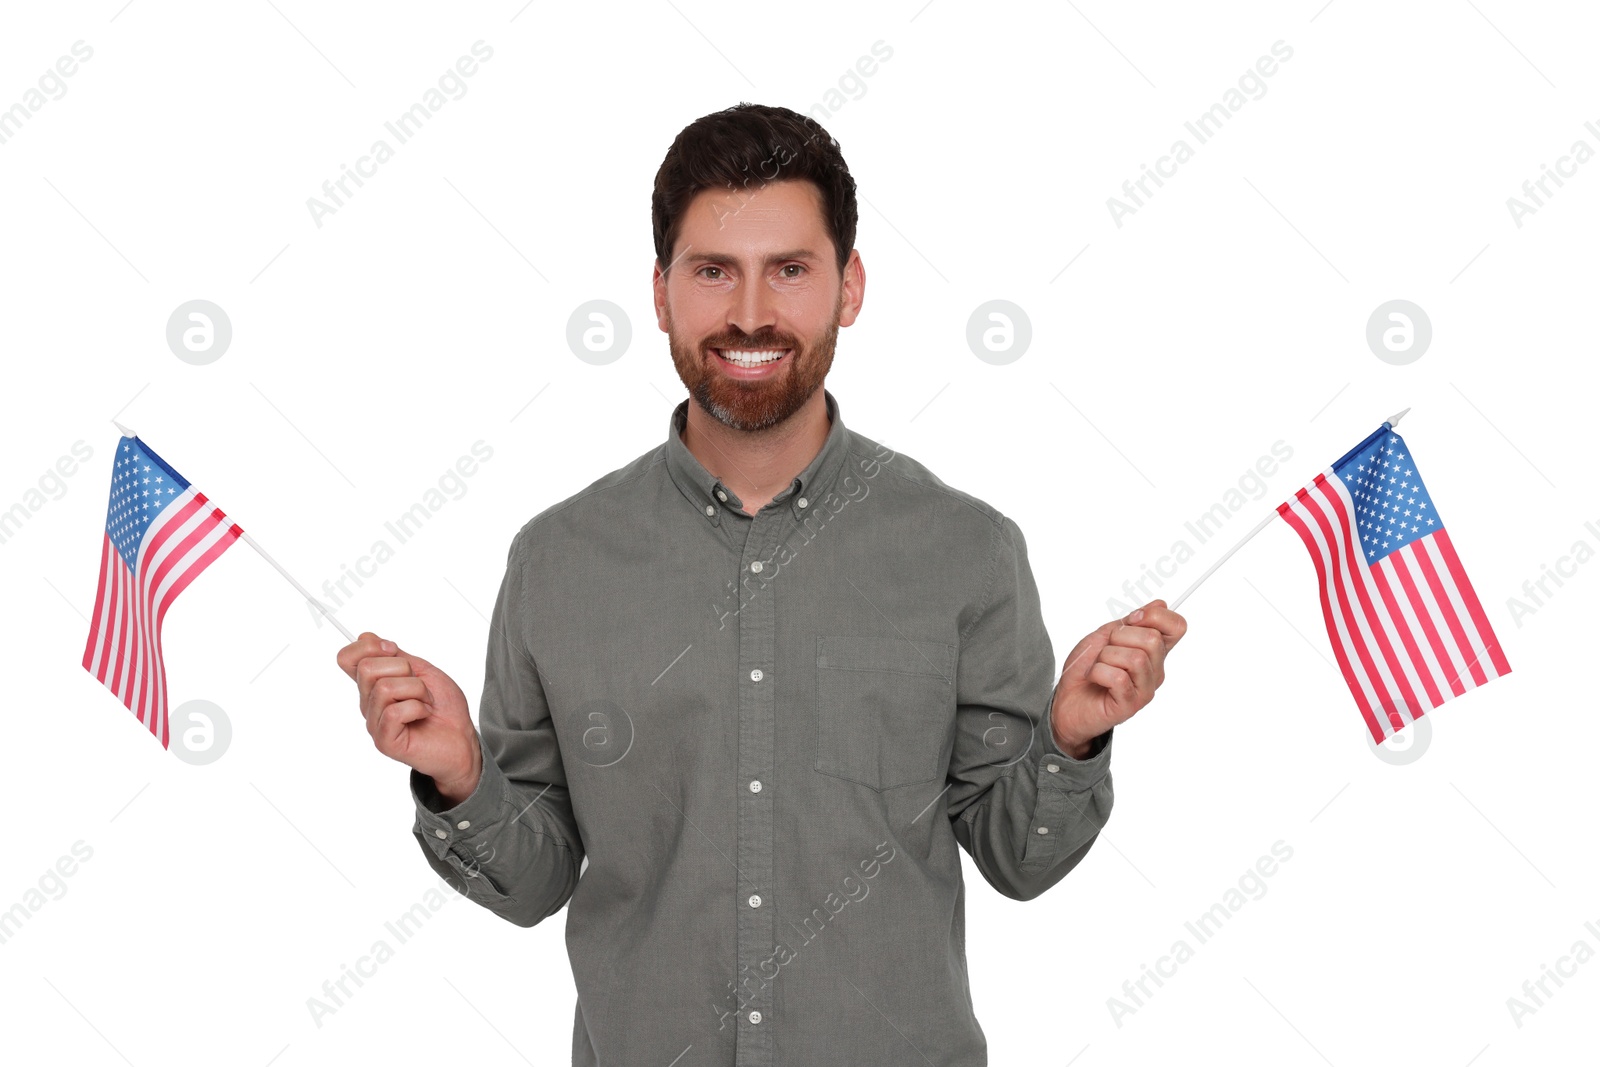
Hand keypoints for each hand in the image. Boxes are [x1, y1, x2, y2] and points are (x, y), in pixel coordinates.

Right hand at [336, 631, 481, 803]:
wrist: (463, 738)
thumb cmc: (444, 707)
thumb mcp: (422, 671)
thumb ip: (395, 656)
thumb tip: (366, 637)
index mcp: (374, 685)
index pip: (346, 658)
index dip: (367, 647)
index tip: (393, 651)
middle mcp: (369, 704)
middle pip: (366, 667)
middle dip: (404, 669)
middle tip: (420, 687)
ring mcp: (374, 723)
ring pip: (385, 688)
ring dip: (417, 690)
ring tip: (426, 703)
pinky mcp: (385, 741)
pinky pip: (395, 711)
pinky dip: (419, 708)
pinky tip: (424, 716)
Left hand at [1049, 600, 1186, 757]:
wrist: (1066, 700)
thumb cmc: (1085, 668)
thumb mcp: (1105, 636)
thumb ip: (1131, 622)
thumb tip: (1160, 605)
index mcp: (1153, 651)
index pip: (1177, 627)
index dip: (1155, 616)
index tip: (1131, 619)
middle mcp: (1154, 670)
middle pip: (1153, 639)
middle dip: (1120, 637)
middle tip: (1105, 650)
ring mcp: (1145, 689)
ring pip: (1136, 658)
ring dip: (1106, 656)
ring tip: (1099, 666)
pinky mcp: (1130, 705)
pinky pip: (1119, 678)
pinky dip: (1098, 672)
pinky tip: (1095, 679)